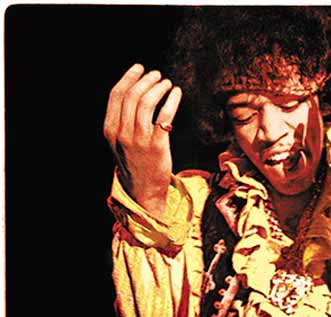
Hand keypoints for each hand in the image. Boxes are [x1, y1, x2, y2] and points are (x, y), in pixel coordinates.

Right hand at [103, 64, 181, 215]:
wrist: (144, 191)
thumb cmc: (134, 163)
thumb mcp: (120, 142)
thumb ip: (121, 120)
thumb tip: (134, 91)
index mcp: (110, 130)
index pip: (116, 95)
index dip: (128, 77)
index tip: (139, 68)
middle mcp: (122, 133)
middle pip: (132, 96)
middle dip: (146, 80)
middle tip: (157, 75)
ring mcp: (139, 140)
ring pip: (147, 103)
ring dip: (158, 88)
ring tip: (167, 84)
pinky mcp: (157, 145)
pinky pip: (165, 115)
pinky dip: (171, 100)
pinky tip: (176, 93)